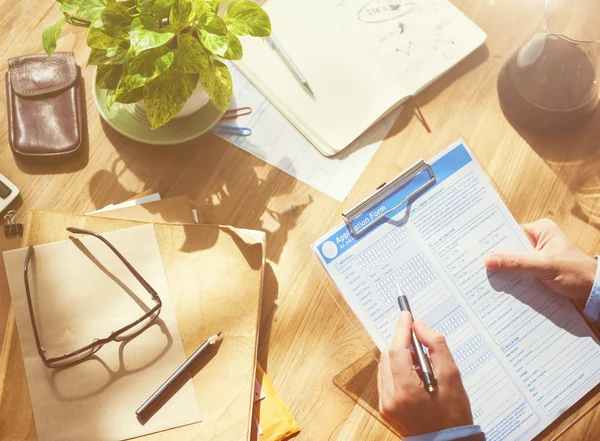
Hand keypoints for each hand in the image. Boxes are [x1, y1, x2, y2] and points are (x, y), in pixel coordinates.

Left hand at [378, 311, 472, 435]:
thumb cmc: (453, 415)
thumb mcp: (452, 378)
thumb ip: (436, 348)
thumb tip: (420, 327)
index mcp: (405, 392)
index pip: (397, 351)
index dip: (401, 330)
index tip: (407, 315)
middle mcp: (390, 398)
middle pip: (388, 357)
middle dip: (400, 340)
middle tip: (414, 331)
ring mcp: (385, 404)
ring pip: (385, 366)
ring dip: (398, 354)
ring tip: (418, 354)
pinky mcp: (385, 407)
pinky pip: (386, 378)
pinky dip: (396, 367)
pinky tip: (412, 368)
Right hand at [485, 218, 596, 306]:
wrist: (596, 292)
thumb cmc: (576, 273)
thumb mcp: (543, 266)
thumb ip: (516, 263)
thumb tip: (488, 260)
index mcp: (541, 229)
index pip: (510, 232)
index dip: (494, 241)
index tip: (476, 249)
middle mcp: (539, 239)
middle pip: (511, 247)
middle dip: (497, 257)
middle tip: (476, 265)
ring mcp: (539, 255)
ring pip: (515, 260)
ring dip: (505, 270)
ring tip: (484, 276)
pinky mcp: (539, 269)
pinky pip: (520, 271)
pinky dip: (513, 277)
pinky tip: (501, 285)